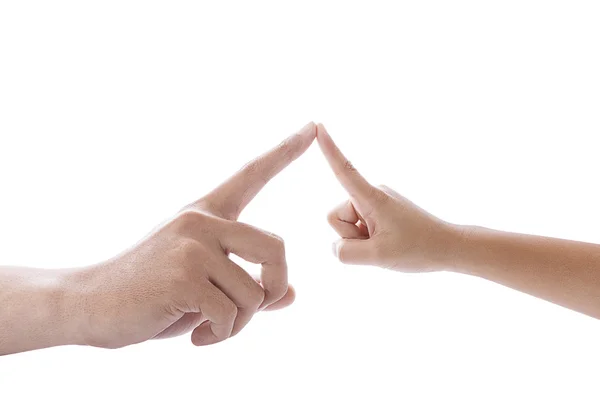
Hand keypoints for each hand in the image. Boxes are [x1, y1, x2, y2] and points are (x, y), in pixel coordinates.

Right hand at [68, 122, 315, 348]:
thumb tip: (291, 294)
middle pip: (277, 248)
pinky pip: (231, 314)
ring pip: (254, 293)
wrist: (89, 304)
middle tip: (252, 308)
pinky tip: (197, 338)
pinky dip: (222, 335)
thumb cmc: (150, 295)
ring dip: (239, 323)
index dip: (285, 152)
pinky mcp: (184, 275)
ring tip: (209, 327)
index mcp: (205, 214)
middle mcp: (201, 221)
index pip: (251, 175)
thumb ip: (246, 288)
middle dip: (273, 287)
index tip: (312, 126)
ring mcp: (192, 245)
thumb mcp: (203, 287)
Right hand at [316, 124, 460, 271]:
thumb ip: (345, 252)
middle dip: (350, 236)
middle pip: (336, 217)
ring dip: (360, 240)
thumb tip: (336, 246)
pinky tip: (388, 243)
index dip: (329, 150)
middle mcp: (372, 193)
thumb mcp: (377, 257)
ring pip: (346, 225)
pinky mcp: (380, 211)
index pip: (345, 170)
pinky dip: (367, 240)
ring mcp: (376, 202)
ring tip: (386, 244)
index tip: (317, 126)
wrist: (448, 248)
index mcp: (372, 197)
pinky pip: (358, 227)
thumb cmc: (418, 249)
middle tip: (379, 244)